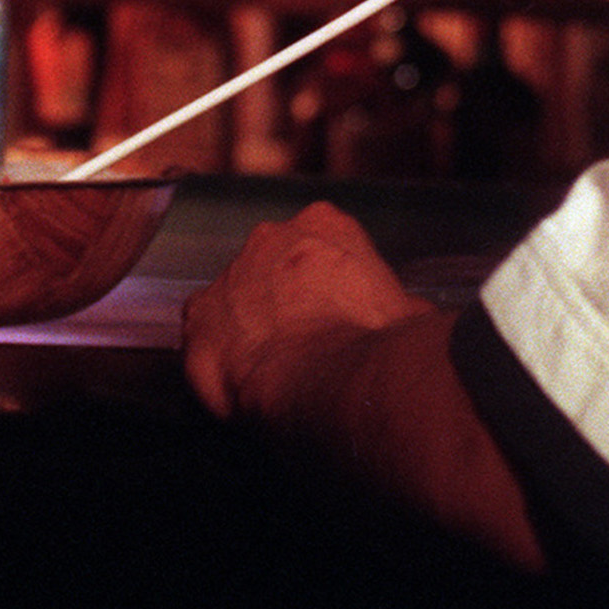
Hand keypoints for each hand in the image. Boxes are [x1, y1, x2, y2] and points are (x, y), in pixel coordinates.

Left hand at [182, 202, 425, 425]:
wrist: (329, 378)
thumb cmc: (373, 344)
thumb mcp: (408, 314)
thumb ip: (399, 304)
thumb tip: (409, 319)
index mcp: (325, 225)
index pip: (324, 245)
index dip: (333, 287)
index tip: (341, 317)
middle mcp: (270, 237)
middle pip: (275, 266)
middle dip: (287, 301)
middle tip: (308, 344)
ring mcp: (229, 273)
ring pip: (238, 299)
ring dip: (252, 327)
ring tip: (278, 370)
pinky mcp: (199, 316)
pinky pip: (205, 335)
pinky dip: (220, 357)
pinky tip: (244, 383)